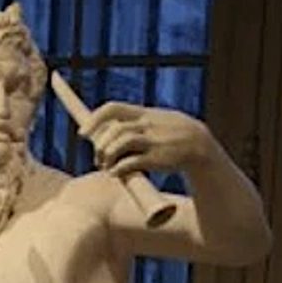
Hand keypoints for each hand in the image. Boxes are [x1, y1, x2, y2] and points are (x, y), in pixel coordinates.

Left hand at [80, 101, 212, 177]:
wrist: (198, 145)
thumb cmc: (172, 135)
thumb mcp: (154, 120)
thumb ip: (132, 123)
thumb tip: (107, 132)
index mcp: (142, 113)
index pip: (112, 109)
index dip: (94, 120)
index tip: (82, 133)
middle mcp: (145, 124)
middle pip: (113, 129)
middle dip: (100, 144)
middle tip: (98, 158)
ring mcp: (151, 140)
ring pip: (120, 143)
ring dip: (107, 156)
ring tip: (106, 166)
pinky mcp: (156, 158)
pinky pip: (131, 162)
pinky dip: (119, 169)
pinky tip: (116, 174)